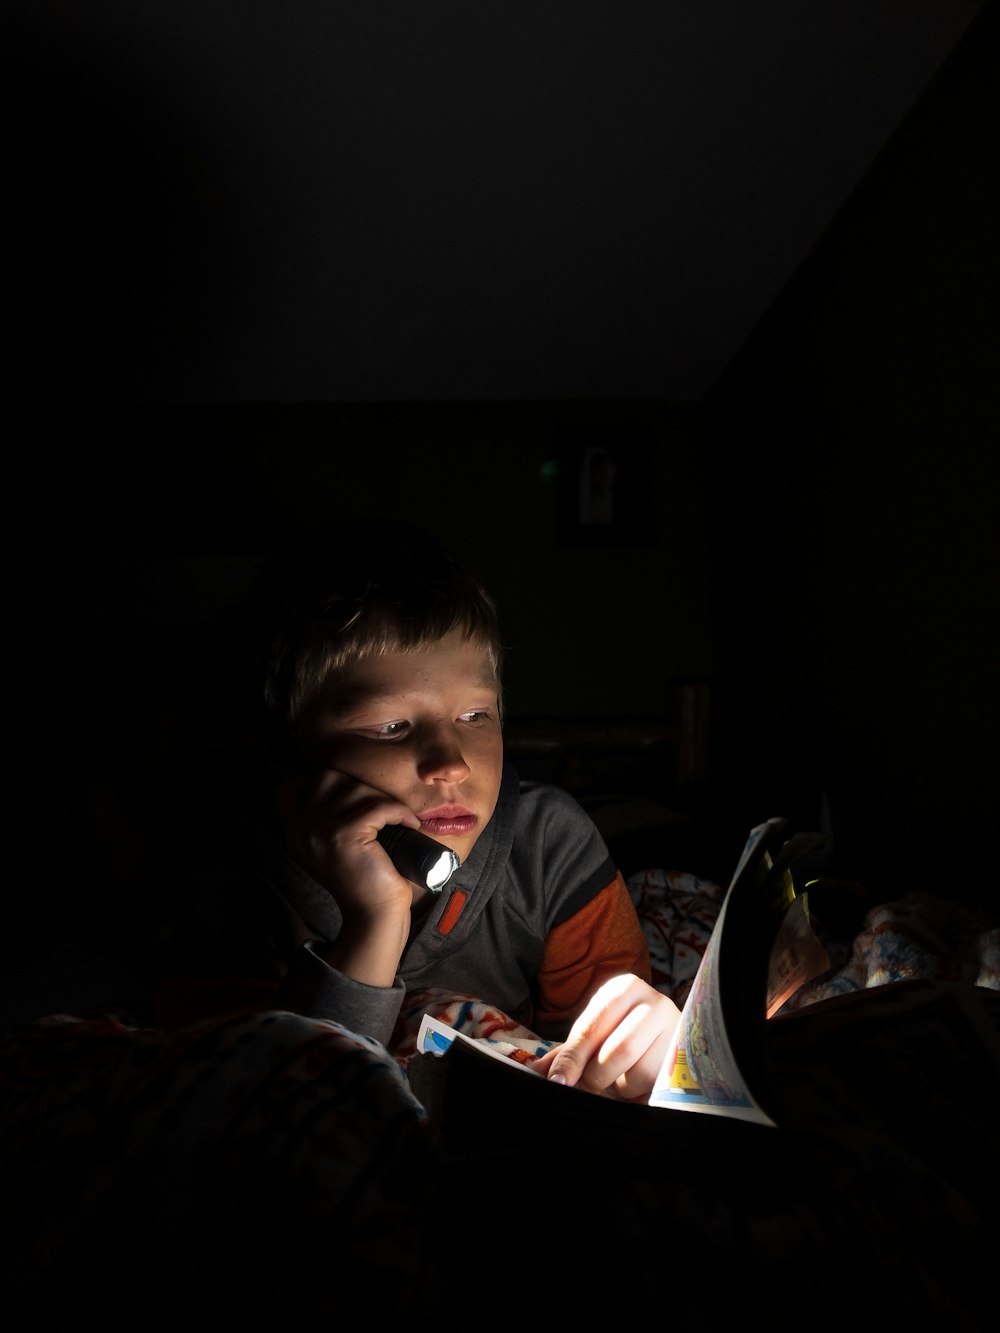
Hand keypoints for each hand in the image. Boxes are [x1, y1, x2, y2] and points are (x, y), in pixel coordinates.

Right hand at [273, 768, 421, 984]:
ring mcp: (320, 829)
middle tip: (379, 806)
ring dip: (383, 799)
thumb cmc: (361, 878)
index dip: (322, 781)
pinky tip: (408, 824)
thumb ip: (322, 819)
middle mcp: (300, 828)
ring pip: (357, 789)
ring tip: (396, 817)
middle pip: (328, 776)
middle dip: (359, 785)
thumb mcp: (328, 847)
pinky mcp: (346, 834)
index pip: (290, 786)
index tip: (349, 796)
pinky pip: (379, 805)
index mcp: (293, 831)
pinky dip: (399, 811)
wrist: (372, 915)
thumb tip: (342, 781)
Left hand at [531, 974, 680, 1103]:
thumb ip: (567, 1054)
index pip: (592, 1027)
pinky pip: (657, 1087)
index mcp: (624, 988)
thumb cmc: (619, 1035)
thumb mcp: (593, 1038)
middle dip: (597, 1076)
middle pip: (618, 1050)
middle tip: (591, 1084)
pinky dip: (640, 1094)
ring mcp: (676, 1028)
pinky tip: (637, 1085)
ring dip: (621, 1086)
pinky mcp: (689, 1057)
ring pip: (639, 1072)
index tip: (559, 1081)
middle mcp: (654, 1001)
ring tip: (619, 1079)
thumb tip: (535, 1072)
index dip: (573, 1057)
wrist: (665, 1039)